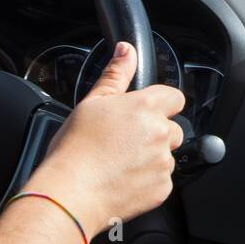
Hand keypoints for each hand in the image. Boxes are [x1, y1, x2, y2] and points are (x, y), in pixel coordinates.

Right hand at [25, 42, 184, 235]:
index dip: (160, 104)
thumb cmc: (75, 148)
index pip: (174, 97)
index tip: (144, 114)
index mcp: (146, 107)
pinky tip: (123, 179)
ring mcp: (163, 162)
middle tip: (124, 142)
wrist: (70, 193)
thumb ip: (116, 74)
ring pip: (167, 155)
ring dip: (152, 157)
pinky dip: (148, 181)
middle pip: (173, 128)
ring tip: (120, 162)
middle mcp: (160, 133)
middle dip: (155, 133)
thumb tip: (127, 49)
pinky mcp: (162, 188)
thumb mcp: (92, 102)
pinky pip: (162, 180)